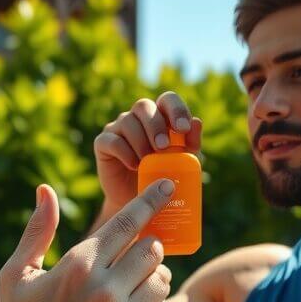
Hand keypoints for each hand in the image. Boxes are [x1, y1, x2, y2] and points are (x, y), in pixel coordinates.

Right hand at [0, 178, 177, 301]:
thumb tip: (46, 190)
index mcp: (77, 266)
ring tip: (134, 285)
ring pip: (161, 279)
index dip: (150, 200)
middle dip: (148, 247)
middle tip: (136, 256)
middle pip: (151, 249)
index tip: (167, 186)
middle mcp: (103, 289)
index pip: (126, 222)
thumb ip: (37, 232)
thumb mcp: (16, 277)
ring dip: (153, 277)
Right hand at [94, 91, 202, 209]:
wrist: (140, 201)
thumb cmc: (164, 176)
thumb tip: (197, 122)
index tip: (183, 129)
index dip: (176, 109)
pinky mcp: (103, 143)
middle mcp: (138, 117)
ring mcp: (118, 128)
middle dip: (155, 125)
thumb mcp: (182, 163)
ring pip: (127, 121)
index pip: (167, 100)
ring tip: (147, 162)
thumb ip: (191, 144)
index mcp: (160, 116)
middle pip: (144, 105)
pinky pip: (112, 140)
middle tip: (163, 147)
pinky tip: (134, 166)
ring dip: (140, 140)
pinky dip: (125, 152)